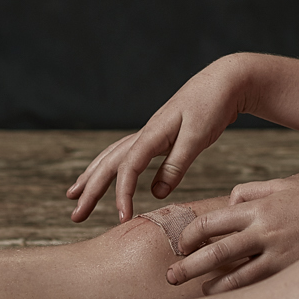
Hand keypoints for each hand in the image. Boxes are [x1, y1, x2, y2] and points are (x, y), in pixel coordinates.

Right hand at [66, 56, 250, 223]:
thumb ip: (177, 165)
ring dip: (92, 177)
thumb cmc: (212, 105)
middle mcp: (145, 133)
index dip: (123, 193)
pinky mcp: (157, 135)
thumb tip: (155, 194)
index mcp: (153, 133)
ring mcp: (149, 133)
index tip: (123, 218)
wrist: (223, 80)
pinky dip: (111, 167)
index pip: (129, 167)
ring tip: (74, 194)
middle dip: (90, 189)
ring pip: (112, 157)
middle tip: (75, 215)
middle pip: (109, 163)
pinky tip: (106, 174)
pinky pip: (125, 154)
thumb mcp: (198, 137)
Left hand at [166, 178, 298, 293]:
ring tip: (198, 290)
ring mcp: (277, 253)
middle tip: (170, 276)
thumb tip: (227, 203)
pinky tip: (226, 297)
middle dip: (188, 265)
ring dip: (210, 285)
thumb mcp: (283, 186)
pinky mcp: (289, 271)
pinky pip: (255, 285)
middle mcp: (264, 230)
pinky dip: (236, 292)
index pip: (212, 221)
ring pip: (233, 274)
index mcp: (259, 207)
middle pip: (215, 250)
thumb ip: (251, 191)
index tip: (182, 245)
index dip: (191, 235)